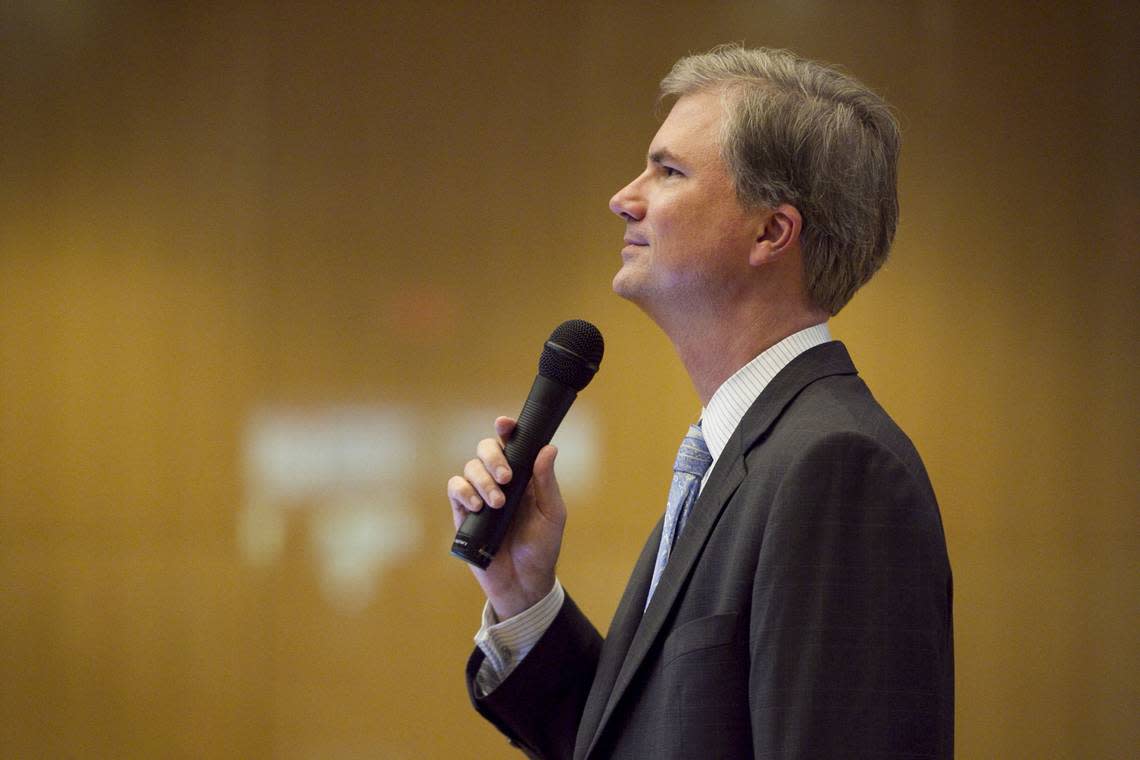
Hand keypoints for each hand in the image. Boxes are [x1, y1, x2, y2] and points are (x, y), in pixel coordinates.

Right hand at [447, 416, 566, 618]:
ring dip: (482, 480)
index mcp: (524, 476)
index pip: (513, 445)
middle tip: (507, 478)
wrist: (524, 582)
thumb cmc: (542, 547)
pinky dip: (464, 491)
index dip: (507, 430)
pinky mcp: (464, 513)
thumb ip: (546, 481)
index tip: (505, 424)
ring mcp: (480, 495)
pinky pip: (455, 488)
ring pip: (470, 467)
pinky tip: (477, 505)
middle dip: (494, 457)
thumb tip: (548, 448)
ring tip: (497, 503)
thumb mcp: (552, 514)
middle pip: (486, 449)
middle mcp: (500, 481)